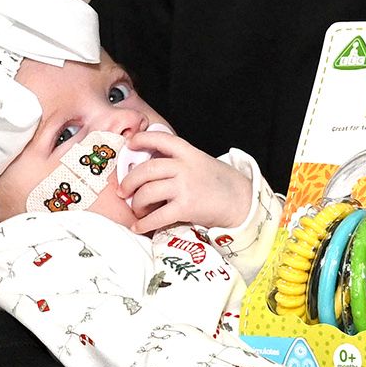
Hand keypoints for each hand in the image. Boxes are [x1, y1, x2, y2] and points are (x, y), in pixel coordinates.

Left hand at [120, 134, 252, 232]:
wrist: (242, 202)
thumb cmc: (220, 184)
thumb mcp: (201, 162)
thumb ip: (179, 162)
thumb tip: (149, 168)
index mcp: (189, 153)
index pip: (162, 139)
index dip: (142, 139)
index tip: (130, 144)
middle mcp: (185, 167)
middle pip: (146, 169)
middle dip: (129, 181)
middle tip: (123, 191)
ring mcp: (185, 186)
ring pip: (147, 192)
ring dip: (137, 204)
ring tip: (137, 210)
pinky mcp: (186, 207)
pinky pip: (157, 216)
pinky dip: (144, 223)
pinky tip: (138, 227)